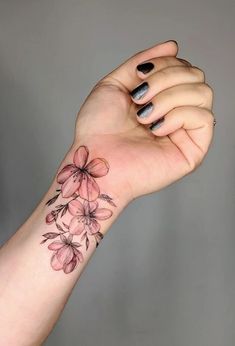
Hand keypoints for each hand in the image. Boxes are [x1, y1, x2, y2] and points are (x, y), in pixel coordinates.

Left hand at [74, 40, 213, 202]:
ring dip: (169, 97)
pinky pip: (205, 118)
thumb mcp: (115, 84)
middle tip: (140, 98)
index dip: (164, 63)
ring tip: (145, 116)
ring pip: (203, 92)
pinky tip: (157, 129)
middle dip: (165, 78)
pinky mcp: (193, 150)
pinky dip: (178, 116)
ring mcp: (185, 132)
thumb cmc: (98, 130)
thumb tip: (173, 45)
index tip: (139, 76)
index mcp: (161, 99)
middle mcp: (176, 113)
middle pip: (196, 75)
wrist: (94, 160)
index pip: (183, 67)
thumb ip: (141, 63)